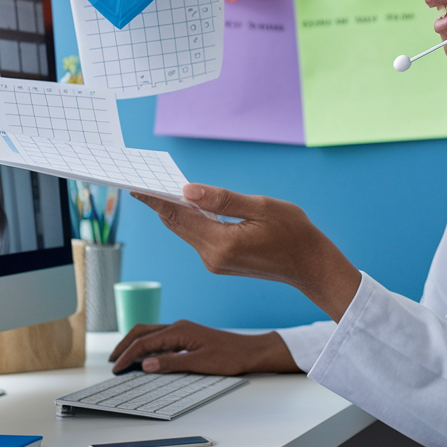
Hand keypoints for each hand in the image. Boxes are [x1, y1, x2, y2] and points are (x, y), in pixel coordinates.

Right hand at [110, 321, 298, 375]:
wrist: (249, 351)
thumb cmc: (229, 357)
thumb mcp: (199, 364)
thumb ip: (171, 363)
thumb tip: (145, 364)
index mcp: (179, 331)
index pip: (145, 342)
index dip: (128, 356)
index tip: (116, 369)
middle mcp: (178, 327)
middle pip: (143, 331)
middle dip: (125, 345)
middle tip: (112, 361)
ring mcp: (182, 330)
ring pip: (150, 333)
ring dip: (135, 345)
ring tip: (123, 359)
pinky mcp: (186, 336)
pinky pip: (160, 338)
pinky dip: (147, 346)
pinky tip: (144, 357)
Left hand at [133, 184, 361, 321]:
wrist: (310, 265)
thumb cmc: (293, 233)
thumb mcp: (261, 207)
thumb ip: (223, 200)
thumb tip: (188, 190)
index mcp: (221, 243)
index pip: (179, 216)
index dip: (156, 200)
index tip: (137, 186)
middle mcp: (212, 257)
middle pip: (177, 225)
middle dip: (160, 203)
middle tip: (144, 181)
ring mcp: (215, 262)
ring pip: (186, 231)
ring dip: (176, 211)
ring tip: (162, 188)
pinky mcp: (220, 262)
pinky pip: (198, 237)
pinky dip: (191, 220)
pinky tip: (190, 206)